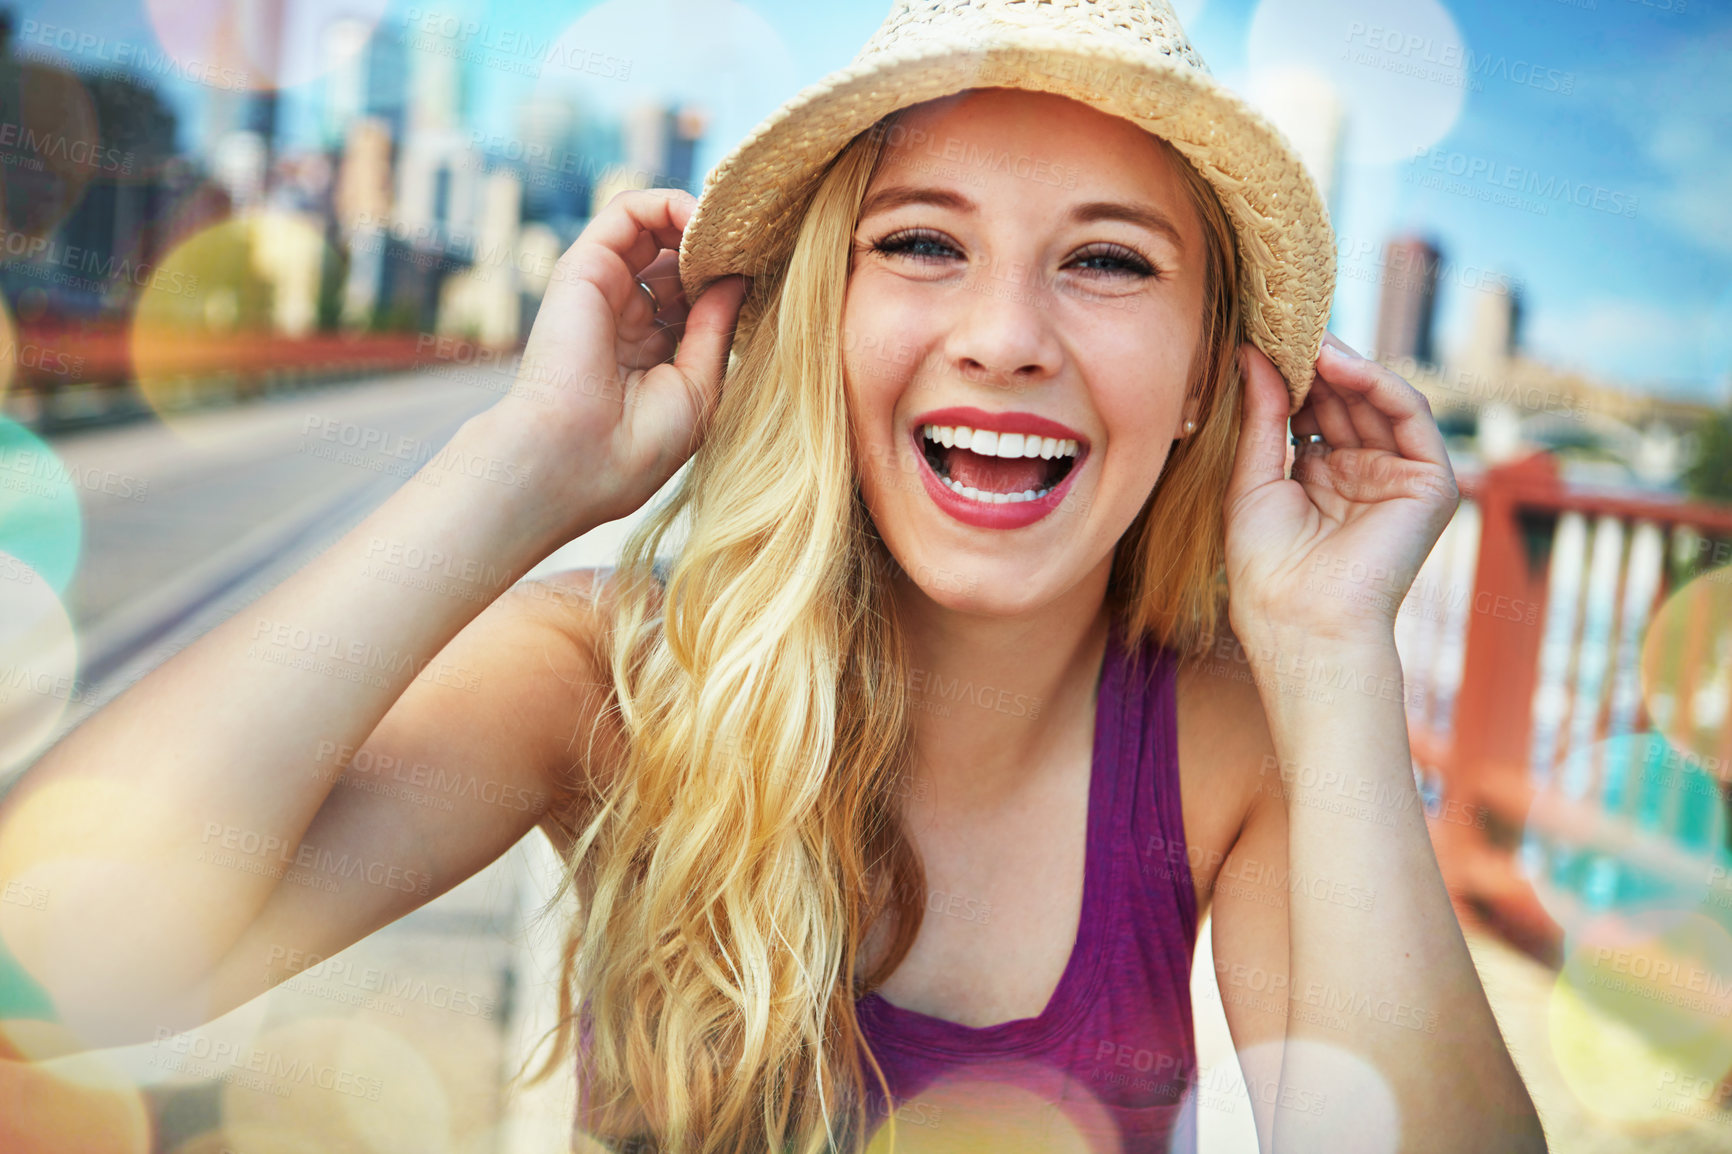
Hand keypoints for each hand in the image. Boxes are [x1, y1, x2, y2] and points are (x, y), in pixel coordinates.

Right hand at [483, 189, 747, 538]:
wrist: (577, 459)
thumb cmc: (637, 444)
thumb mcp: (699, 386)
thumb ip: (717, 327)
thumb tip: (738, 278)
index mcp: (649, 351)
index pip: (692, 299)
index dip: (726, 284)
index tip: (764, 279)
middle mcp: (625, 316)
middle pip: (675, 260)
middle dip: (716, 250)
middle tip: (755, 249)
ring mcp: (604, 289)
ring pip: (652, 227)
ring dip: (696, 220)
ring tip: (733, 232)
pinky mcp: (585, 266)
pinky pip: (627, 211)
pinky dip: (669, 203)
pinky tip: (704, 221)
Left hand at [1222, 334, 1460, 648]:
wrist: (1300, 620)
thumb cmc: (1267, 568)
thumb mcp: (1253, 479)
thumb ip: (1260, 416)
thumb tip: (1250, 352)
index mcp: (1321, 479)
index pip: (1313, 412)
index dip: (1291, 377)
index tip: (1261, 341)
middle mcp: (1363, 475)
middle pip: (1346, 402)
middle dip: (1317, 367)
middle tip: (1284, 329)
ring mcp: (1399, 479)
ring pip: (1379, 403)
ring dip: (1346, 367)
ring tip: (1308, 342)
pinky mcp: (1432, 485)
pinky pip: (1412, 417)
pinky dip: (1380, 384)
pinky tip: (1341, 366)